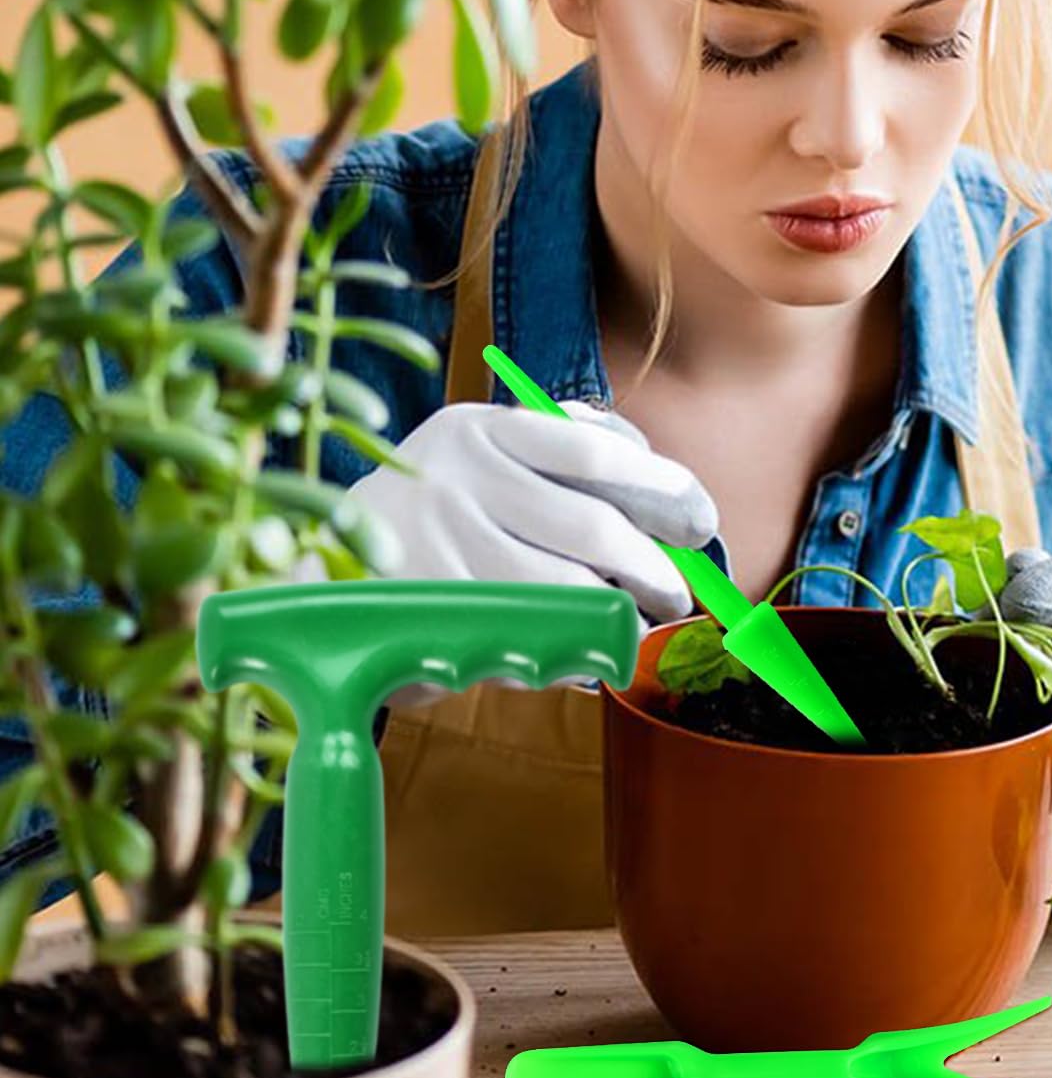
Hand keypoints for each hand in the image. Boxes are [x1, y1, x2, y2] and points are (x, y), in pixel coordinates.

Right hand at [300, 398, 716, 706]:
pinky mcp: (431, 614)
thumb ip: (556, 442)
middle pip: (590, 527)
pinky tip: (582, 647)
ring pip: (565, 591)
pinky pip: (527, 636)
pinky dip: (568, 647)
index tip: (700, 516)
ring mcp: (442, 549)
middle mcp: (458, 481)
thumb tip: (651, 469)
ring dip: (618, 615)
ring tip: (636, 622)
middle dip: (652, 567)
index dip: (659, 484)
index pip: (592, 450)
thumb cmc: (434, 505)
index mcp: (479, 429)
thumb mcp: (480, 452)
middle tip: (679, 593)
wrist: (323, 566)